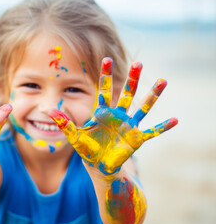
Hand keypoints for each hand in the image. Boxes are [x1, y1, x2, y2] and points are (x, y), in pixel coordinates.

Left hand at [49, 57, 177, 174]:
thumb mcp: (74, 136)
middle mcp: (118, 115)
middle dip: (131, 79)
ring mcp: (128, 126)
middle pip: (126, 94)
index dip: (105, 76)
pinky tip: (175, 120)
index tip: (106, 59)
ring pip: (142, 107)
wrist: (98, 165)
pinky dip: (163, 127)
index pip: (104, 90)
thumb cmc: (87, 149)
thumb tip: (47, 112)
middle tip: (138, 62)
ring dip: (152, 96)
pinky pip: (152, 132)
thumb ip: (64, 123)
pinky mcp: (136, 139)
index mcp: (102, 112)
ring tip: (164, 81)